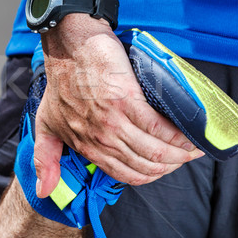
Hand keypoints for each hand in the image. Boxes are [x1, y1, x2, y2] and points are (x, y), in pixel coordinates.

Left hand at [34, 14, 203, 197]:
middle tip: (186, 155)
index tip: (167, 166)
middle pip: (145, 165)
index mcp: (86, 146)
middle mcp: (100, 138)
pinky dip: (177, 135)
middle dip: (171, 165)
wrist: (69, 46)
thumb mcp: (46, 123)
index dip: (151, 175)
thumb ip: (46, 157)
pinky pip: (158, 127)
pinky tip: (189, 133)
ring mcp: (112, 121)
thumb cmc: (61, 81)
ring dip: (180, 152)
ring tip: (194, 146)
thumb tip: (44, 192)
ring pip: (154, 150)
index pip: (126, 174)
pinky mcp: (125, 100)